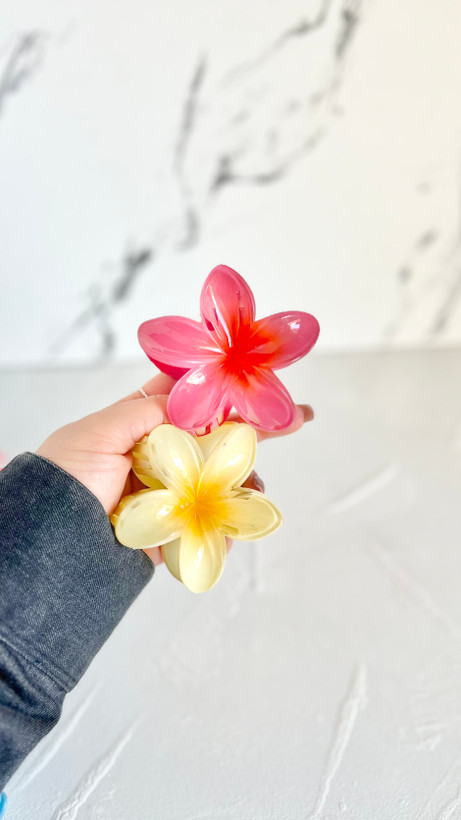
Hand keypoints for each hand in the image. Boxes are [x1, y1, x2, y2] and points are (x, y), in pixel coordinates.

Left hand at [37, 373, 313, 564]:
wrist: (50, 547)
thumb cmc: (65, 480)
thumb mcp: (98, 433)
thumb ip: (145, 413)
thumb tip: (186, 403)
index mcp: (137, 425)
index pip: (189, 399)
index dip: (224, 390)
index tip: (260, 384)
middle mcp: (156, 455)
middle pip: (212, 438)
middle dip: (253, 432)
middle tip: (296, 420)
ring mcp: (167, 492)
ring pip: (217, 480)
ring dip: (243, 482)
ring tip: (258, 490)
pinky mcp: (170, 528)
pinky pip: (206, 521)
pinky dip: (226, 524)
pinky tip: (236, 526)